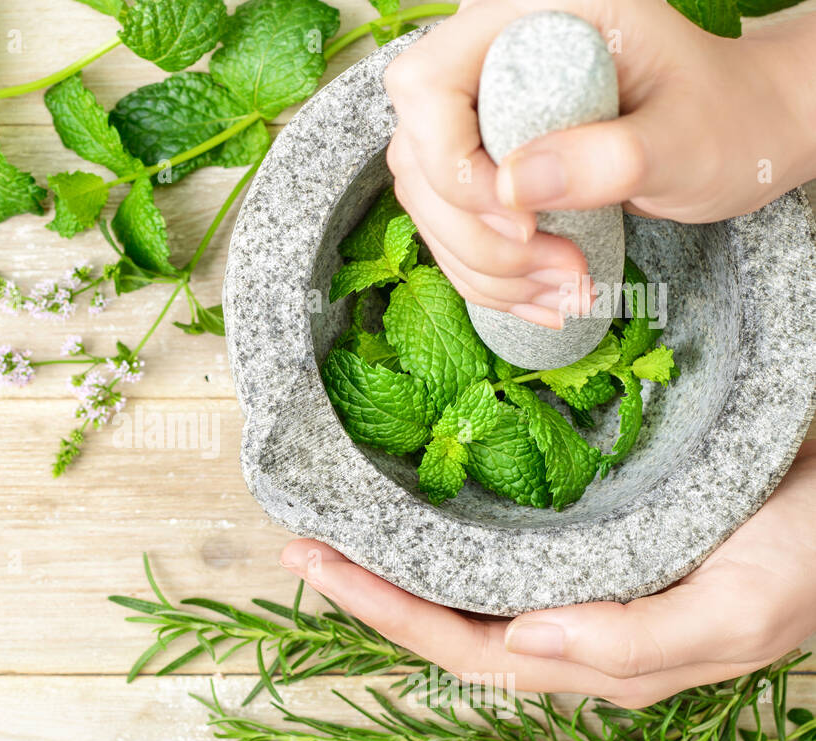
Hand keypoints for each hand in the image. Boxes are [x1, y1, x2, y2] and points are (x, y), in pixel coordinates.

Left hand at [278, 440, 815, 708]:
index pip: (465, 650)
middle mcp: (574, 631)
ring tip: (336, 526)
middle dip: (371, 589)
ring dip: (399, 562)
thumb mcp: (736, 611)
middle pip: (450, 622)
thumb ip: (631, 645)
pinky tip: (416, 501)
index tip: (319, 566)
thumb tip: (522, 646)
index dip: (386, 614)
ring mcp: (579, 587)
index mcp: (594, 658)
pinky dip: (446, 527)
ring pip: (468, 587)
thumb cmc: (809, 560)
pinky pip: (499, 546)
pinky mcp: (591, 541)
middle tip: (301, 542)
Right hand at [383, 0, 815, 326]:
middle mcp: (492, 61)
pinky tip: (544, 294)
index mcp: (535, 19)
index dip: (451, 162)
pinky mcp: (485, 165)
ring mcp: (480, 117)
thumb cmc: (726, 116)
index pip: (427, 85)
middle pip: (418, 157)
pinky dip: (491, 277)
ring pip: (429, 204)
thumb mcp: (683, 138)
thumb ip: (605, 157)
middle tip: (554, 265)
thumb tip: (511, 188)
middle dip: (476, 235)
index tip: (519, 216)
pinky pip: (453, 231)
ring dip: (485, 266)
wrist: (741, 131)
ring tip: (566, 289)